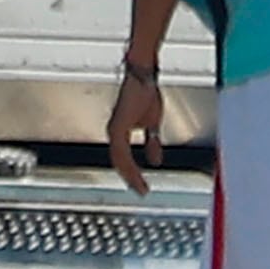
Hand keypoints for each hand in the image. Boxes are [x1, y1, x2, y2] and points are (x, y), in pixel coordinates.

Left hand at [107, 73, 164, 190]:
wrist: (143, 77)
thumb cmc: (145, 94)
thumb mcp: (152, 124)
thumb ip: (152, 143)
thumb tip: (155, 161)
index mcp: (120, 134)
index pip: (124, 160)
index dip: (132, 174)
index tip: (142, 187)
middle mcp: (114, 134)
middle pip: (119, 163)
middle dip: (131, 179)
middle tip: (141, 192)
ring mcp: (114, 130)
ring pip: (119, 160)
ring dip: (130, 175)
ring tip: (140, 187)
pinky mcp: (118, 127)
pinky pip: (122, 151)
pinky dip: (129, 164)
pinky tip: (135, 173)